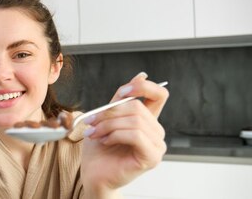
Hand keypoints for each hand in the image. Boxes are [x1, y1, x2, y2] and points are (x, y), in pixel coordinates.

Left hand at [80, 72, 168, 196]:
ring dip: (109, 125)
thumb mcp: (106, 118)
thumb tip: (140, 75)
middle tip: (91, 121)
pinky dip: (116, 135)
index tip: (122, 91)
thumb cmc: (98, 151)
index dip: (143, 87)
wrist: (93, 175)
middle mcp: (155, 132)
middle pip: (138, 107)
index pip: (159, 95)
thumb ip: (120, 100)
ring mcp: (157, 146)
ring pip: (135, 121)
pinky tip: (105, 141)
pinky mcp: (152, 157)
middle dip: (110, 112)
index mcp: (147, 121)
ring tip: (95, 133)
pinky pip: (136, 135)